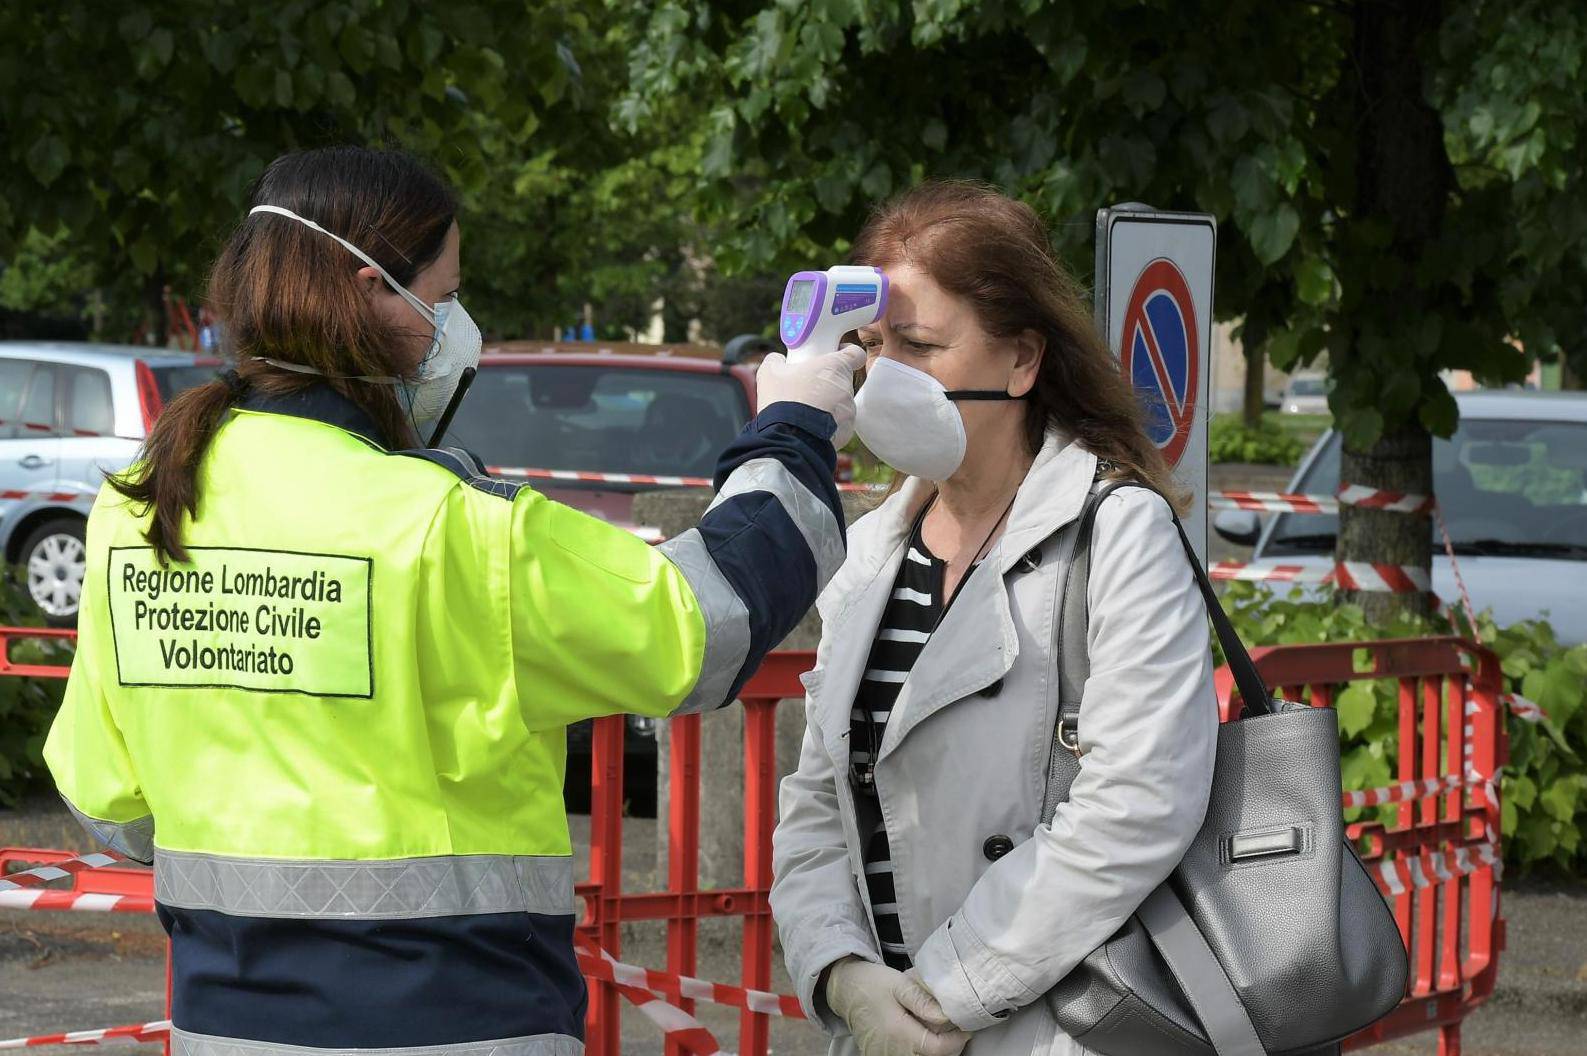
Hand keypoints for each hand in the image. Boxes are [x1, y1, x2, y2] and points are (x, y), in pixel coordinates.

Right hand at [755, 344, 866, 447]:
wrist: (788, 438)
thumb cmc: (783, 401)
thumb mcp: (770, 373)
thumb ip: (776, 360)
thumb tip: (778, 360)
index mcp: (834, 367)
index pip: (854, 354)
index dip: (845, 353)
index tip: (834, 356)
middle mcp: (846, 387)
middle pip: (841, 380)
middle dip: (826, 383)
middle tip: (806, 389)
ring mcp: (849, 411)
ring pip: (839, 403)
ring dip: (826, 405)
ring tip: (804, 412)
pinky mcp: (847, 431)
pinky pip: (838, 424)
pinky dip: (827, 424)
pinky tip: (810, 427)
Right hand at [825, 957, 970, 1055]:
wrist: (845, 990)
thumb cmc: (873, 984)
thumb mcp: (900, 985)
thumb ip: (923, 1001)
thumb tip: (946, 1017)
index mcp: (899, 1032)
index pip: (938, 1049)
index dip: (956, 1041)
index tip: (965, 1028)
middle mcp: (892, 1051)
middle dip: (948, 1047)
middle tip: (954, 1029)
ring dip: (933, 1051)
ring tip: (937, 1032)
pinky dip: (918, 1052)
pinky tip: (920, 1036)